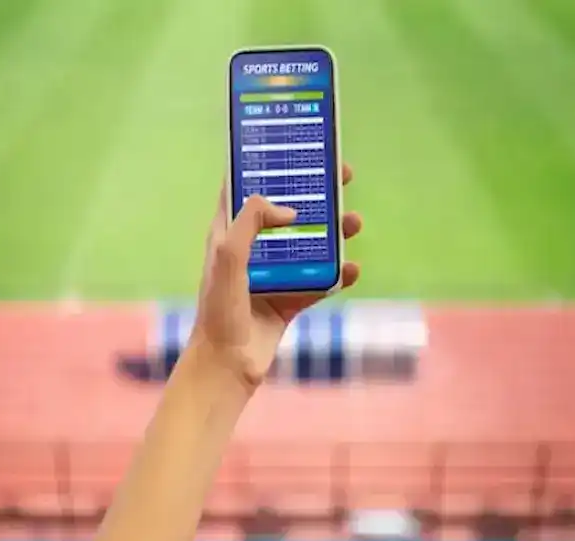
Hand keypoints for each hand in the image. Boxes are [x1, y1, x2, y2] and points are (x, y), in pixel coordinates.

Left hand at [193, 163, 362, 388]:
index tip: (292, 142)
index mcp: (229, 233)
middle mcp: (252, 250)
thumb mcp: (229, 256)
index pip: (246, 188)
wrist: (227, 365)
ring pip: (310, 244)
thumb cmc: (220, 311)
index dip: (266, 164)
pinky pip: (320, 281)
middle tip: (342, 174)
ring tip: (354, 222)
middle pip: (287, 211)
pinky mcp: (290, 300)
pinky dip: (338, 274)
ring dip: (334, 232)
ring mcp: (272, 275)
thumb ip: (252, 222)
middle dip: (315, 193)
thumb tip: (289, 207)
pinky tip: (352, 268)